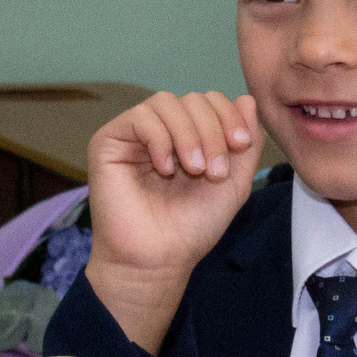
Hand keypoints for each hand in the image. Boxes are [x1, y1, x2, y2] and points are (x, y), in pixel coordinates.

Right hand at [84, 90, 257, 352]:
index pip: (212, 100)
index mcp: (191, 135)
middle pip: (193, 99)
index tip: (241, 145)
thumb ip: (247, 142)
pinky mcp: (109, 141)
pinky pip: (140, 117)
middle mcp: (163, 130)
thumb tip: (247, 99)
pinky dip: (161, 139)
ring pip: (167, 102)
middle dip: (213, 130)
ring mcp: (135, 134)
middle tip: (215, 169)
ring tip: (195, 170)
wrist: (159, 258)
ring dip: (189, 135)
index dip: (230, 115)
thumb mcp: (235, 181)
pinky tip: (165, 169)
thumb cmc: (193, 225)